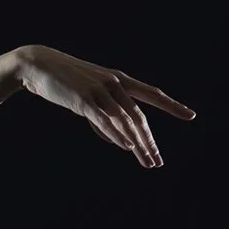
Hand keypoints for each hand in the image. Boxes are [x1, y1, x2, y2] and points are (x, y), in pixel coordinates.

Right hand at [15, 44, 195, 167]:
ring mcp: (100, 91)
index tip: (190, 116)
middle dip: (150, 141)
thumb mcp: (88, 99)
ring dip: (138, 145)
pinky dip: (118, 135)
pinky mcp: (84, 100)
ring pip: (126, 122)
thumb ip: (106, 119)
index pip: (152, 94)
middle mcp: (115, 84)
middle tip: (158, 161)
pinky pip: (106, 121)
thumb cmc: (63, 82)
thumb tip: (119, 142)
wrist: (38, 66)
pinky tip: (128, 147)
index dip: (172, 106)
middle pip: (139, 116)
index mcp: (119, 79)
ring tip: (147, 162)